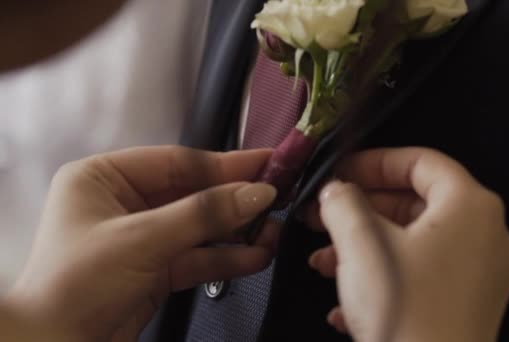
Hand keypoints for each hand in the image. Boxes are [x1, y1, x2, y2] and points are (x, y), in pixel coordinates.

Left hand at [6, 146, 278, 341]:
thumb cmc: (73, 286)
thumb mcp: (141, 240)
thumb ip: (203, 214)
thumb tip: (256, 192)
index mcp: (103, 177)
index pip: (177, 162)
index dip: (225, 164)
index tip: (266, 163)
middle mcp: (123, 202)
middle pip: (193, 193)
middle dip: (235, 200)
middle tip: (278, 194)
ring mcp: (142, 237)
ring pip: (200, 226)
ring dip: (236, 231)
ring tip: (273, 232)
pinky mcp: (156, 268)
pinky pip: (198, 256)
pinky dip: (226, 257)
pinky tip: (256, 256)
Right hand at [306, 148, 508, 341]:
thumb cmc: (403, 309)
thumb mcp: (362, 245)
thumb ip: (343, 202)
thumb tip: (337, 191)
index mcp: (470, 206)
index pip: (421, 160)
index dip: (374, 161)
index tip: (340, 173)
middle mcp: (485, 233)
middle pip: (415, 202)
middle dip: (360, 211)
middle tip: (322, 217)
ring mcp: (481, 272)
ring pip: (413, 241)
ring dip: (363, 247)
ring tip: (322, 263)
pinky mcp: (468, 303)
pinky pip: (422, 273)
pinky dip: (384, 276)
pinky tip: (344, 301)